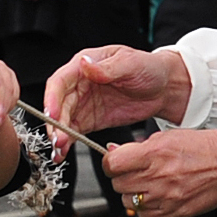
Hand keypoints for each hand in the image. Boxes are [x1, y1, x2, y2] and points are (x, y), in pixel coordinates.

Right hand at [44, 45, 191, 142]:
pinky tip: (63, 153)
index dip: (52, 98)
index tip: (52, 114)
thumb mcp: (131, 63)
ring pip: (63, 120)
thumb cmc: (149, 68)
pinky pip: (74, 131)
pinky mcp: (91, 120)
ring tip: (59, 151)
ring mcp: (84, 103)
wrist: (164, 88)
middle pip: (58, 104)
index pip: (60, 81)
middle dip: (55, 123)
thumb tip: (85, 64)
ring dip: (59, 135)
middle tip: (58, 139)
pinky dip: (68, 142)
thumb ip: (107, 67)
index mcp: (85, 65)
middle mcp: (80, 84)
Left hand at [100, 128, 216, 216]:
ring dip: (134, 193)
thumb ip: (137, 147)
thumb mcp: (166, 137)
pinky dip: (145, 207)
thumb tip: (113, 152)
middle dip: (122, 177)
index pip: (112, 164)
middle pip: (118, 184)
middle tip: (136, 171)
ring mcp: (166, 198)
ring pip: (129, 202)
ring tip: (149, 183)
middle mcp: (157, 177)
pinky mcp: (174, 213)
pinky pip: (144, 216)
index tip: (115, 163)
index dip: (110, 163)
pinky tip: (157, 196)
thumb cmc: (201, 147)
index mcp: (153, 154)